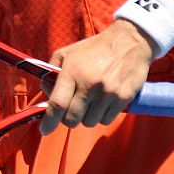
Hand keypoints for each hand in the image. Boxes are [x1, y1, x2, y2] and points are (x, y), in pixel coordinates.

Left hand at [38, 20, 155, 134]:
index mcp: (72, 72)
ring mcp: (107, 93)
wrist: (129, 42)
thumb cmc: (94, 48)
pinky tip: (103, 103)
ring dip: (87, 117)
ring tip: (91, 102)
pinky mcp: (123, 98)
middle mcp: (89, 84)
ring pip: (89, 122)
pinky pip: (106, 120)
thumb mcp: (67, 53)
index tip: (44, 131)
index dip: (49, 121)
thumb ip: (52, 71)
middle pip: (72, 118)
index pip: (58, 103)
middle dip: (69, 119)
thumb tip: (46, 92)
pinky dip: (102, 116)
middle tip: (73, 111)